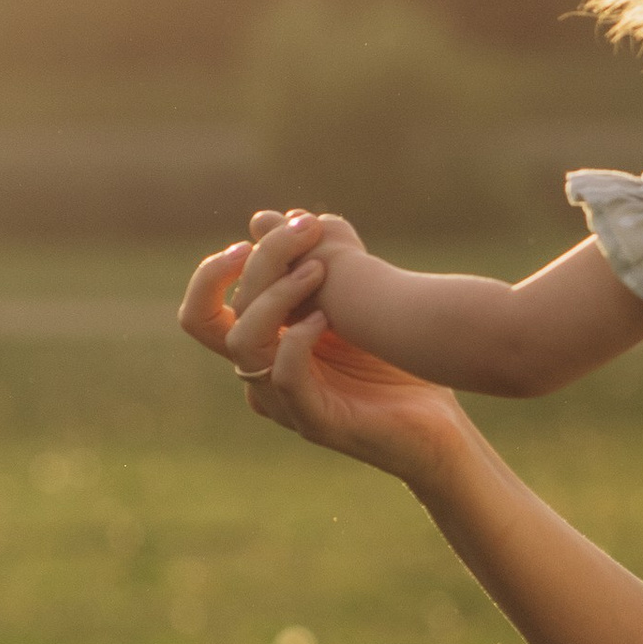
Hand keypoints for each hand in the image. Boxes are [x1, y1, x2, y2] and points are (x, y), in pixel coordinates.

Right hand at [177, 214, 469, 489]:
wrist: (440, 426)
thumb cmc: (396, 363)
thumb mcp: (353, 302)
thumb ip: (315, 263)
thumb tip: (267, 218)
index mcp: (264, 349)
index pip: (202, 313)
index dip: (213, 274)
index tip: (256, 235)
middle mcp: (263, 375)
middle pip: (214, 319)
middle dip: (257, 264)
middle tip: (304, 230)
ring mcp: (285, 402)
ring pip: (243, 344)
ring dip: (276, 296)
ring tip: (319, 270)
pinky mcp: (316, 421)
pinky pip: (282, 378)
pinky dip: (297, 340)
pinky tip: (327, 316)